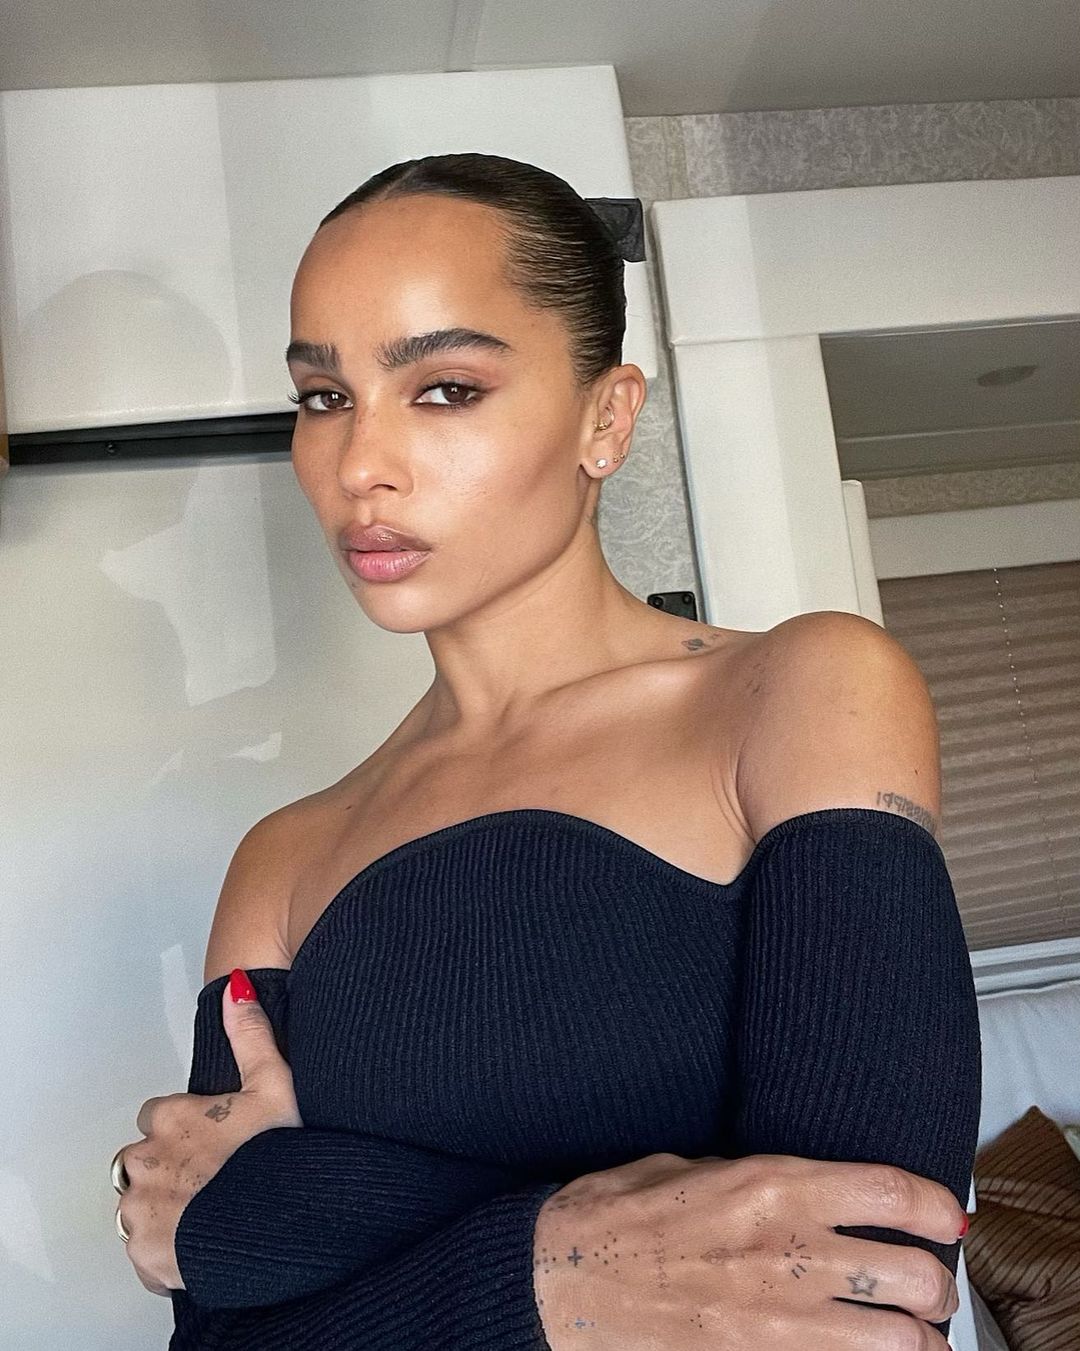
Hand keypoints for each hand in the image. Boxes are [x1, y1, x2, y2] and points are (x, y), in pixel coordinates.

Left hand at [116, 969, 302, 1296]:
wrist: (288, 1225)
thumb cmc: (284, 1154)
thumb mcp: (277, 1082)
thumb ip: (251, 1033)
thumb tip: (236, 986)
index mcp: (171, 1117)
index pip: (157, 1115)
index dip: (186, 1127)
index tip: (214, 1141)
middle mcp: (145, 1160)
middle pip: (142, 1161)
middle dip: (170, 1170)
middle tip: (217, 1183)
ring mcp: (141, 1210)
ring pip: (141, 1207)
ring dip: (166, 1212)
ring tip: (212, 1218)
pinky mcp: (144, 1253)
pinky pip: (146, 1253)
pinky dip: (168, 1253)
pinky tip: (205, 1247)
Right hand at [533, 1151, 967, 1349]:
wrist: (557, 1279)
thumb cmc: (618, 1213)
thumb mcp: (693, 1168)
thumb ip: (761, 1180)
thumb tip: (816, 1192)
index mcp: (770, 1184)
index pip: (891, 1190)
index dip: (938, 1207)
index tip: (949, 1220)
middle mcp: (787, 1252)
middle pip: (913, 1274)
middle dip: (936, 1287)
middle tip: (927, 1289)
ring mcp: (776, 1322)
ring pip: (899, 1343)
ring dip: (914, 1341)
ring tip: (906, 1335)